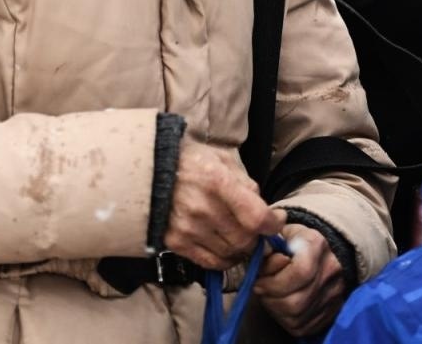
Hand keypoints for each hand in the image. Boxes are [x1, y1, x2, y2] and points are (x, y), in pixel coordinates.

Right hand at [162, 138, 285, 269]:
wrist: (146, 168)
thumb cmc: (189, 160)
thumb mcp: (221, 159)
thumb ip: (246, 184)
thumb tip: (267, 212)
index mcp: (216, 181)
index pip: (257, 217)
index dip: (273, 224)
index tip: (275, 221)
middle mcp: (202, 208)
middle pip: (246, 240)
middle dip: (257, 237)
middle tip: (254, 229)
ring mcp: (187, 228)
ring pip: (231, 254)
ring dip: (240, 248)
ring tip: (236, 234)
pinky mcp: (175, 242)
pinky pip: (211, 263)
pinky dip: (223, 259)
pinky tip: (223, 245)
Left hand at [254, 223, 347, 336]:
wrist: (320, 249)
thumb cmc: (291, 239)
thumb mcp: (277, 233)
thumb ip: (267, 246)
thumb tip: (261, 262)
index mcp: (316, 244)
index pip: (300, 272)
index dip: (274, 282)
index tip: (258, 281)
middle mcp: (330, 269)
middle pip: (297, 301)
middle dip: (270, 299)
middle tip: (260, 290)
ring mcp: (334, 293)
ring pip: (298, 316)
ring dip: (275, 310)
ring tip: (268, 297)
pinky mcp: (331, 311)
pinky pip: (303, 326)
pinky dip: (285, 319)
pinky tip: (279, 306)